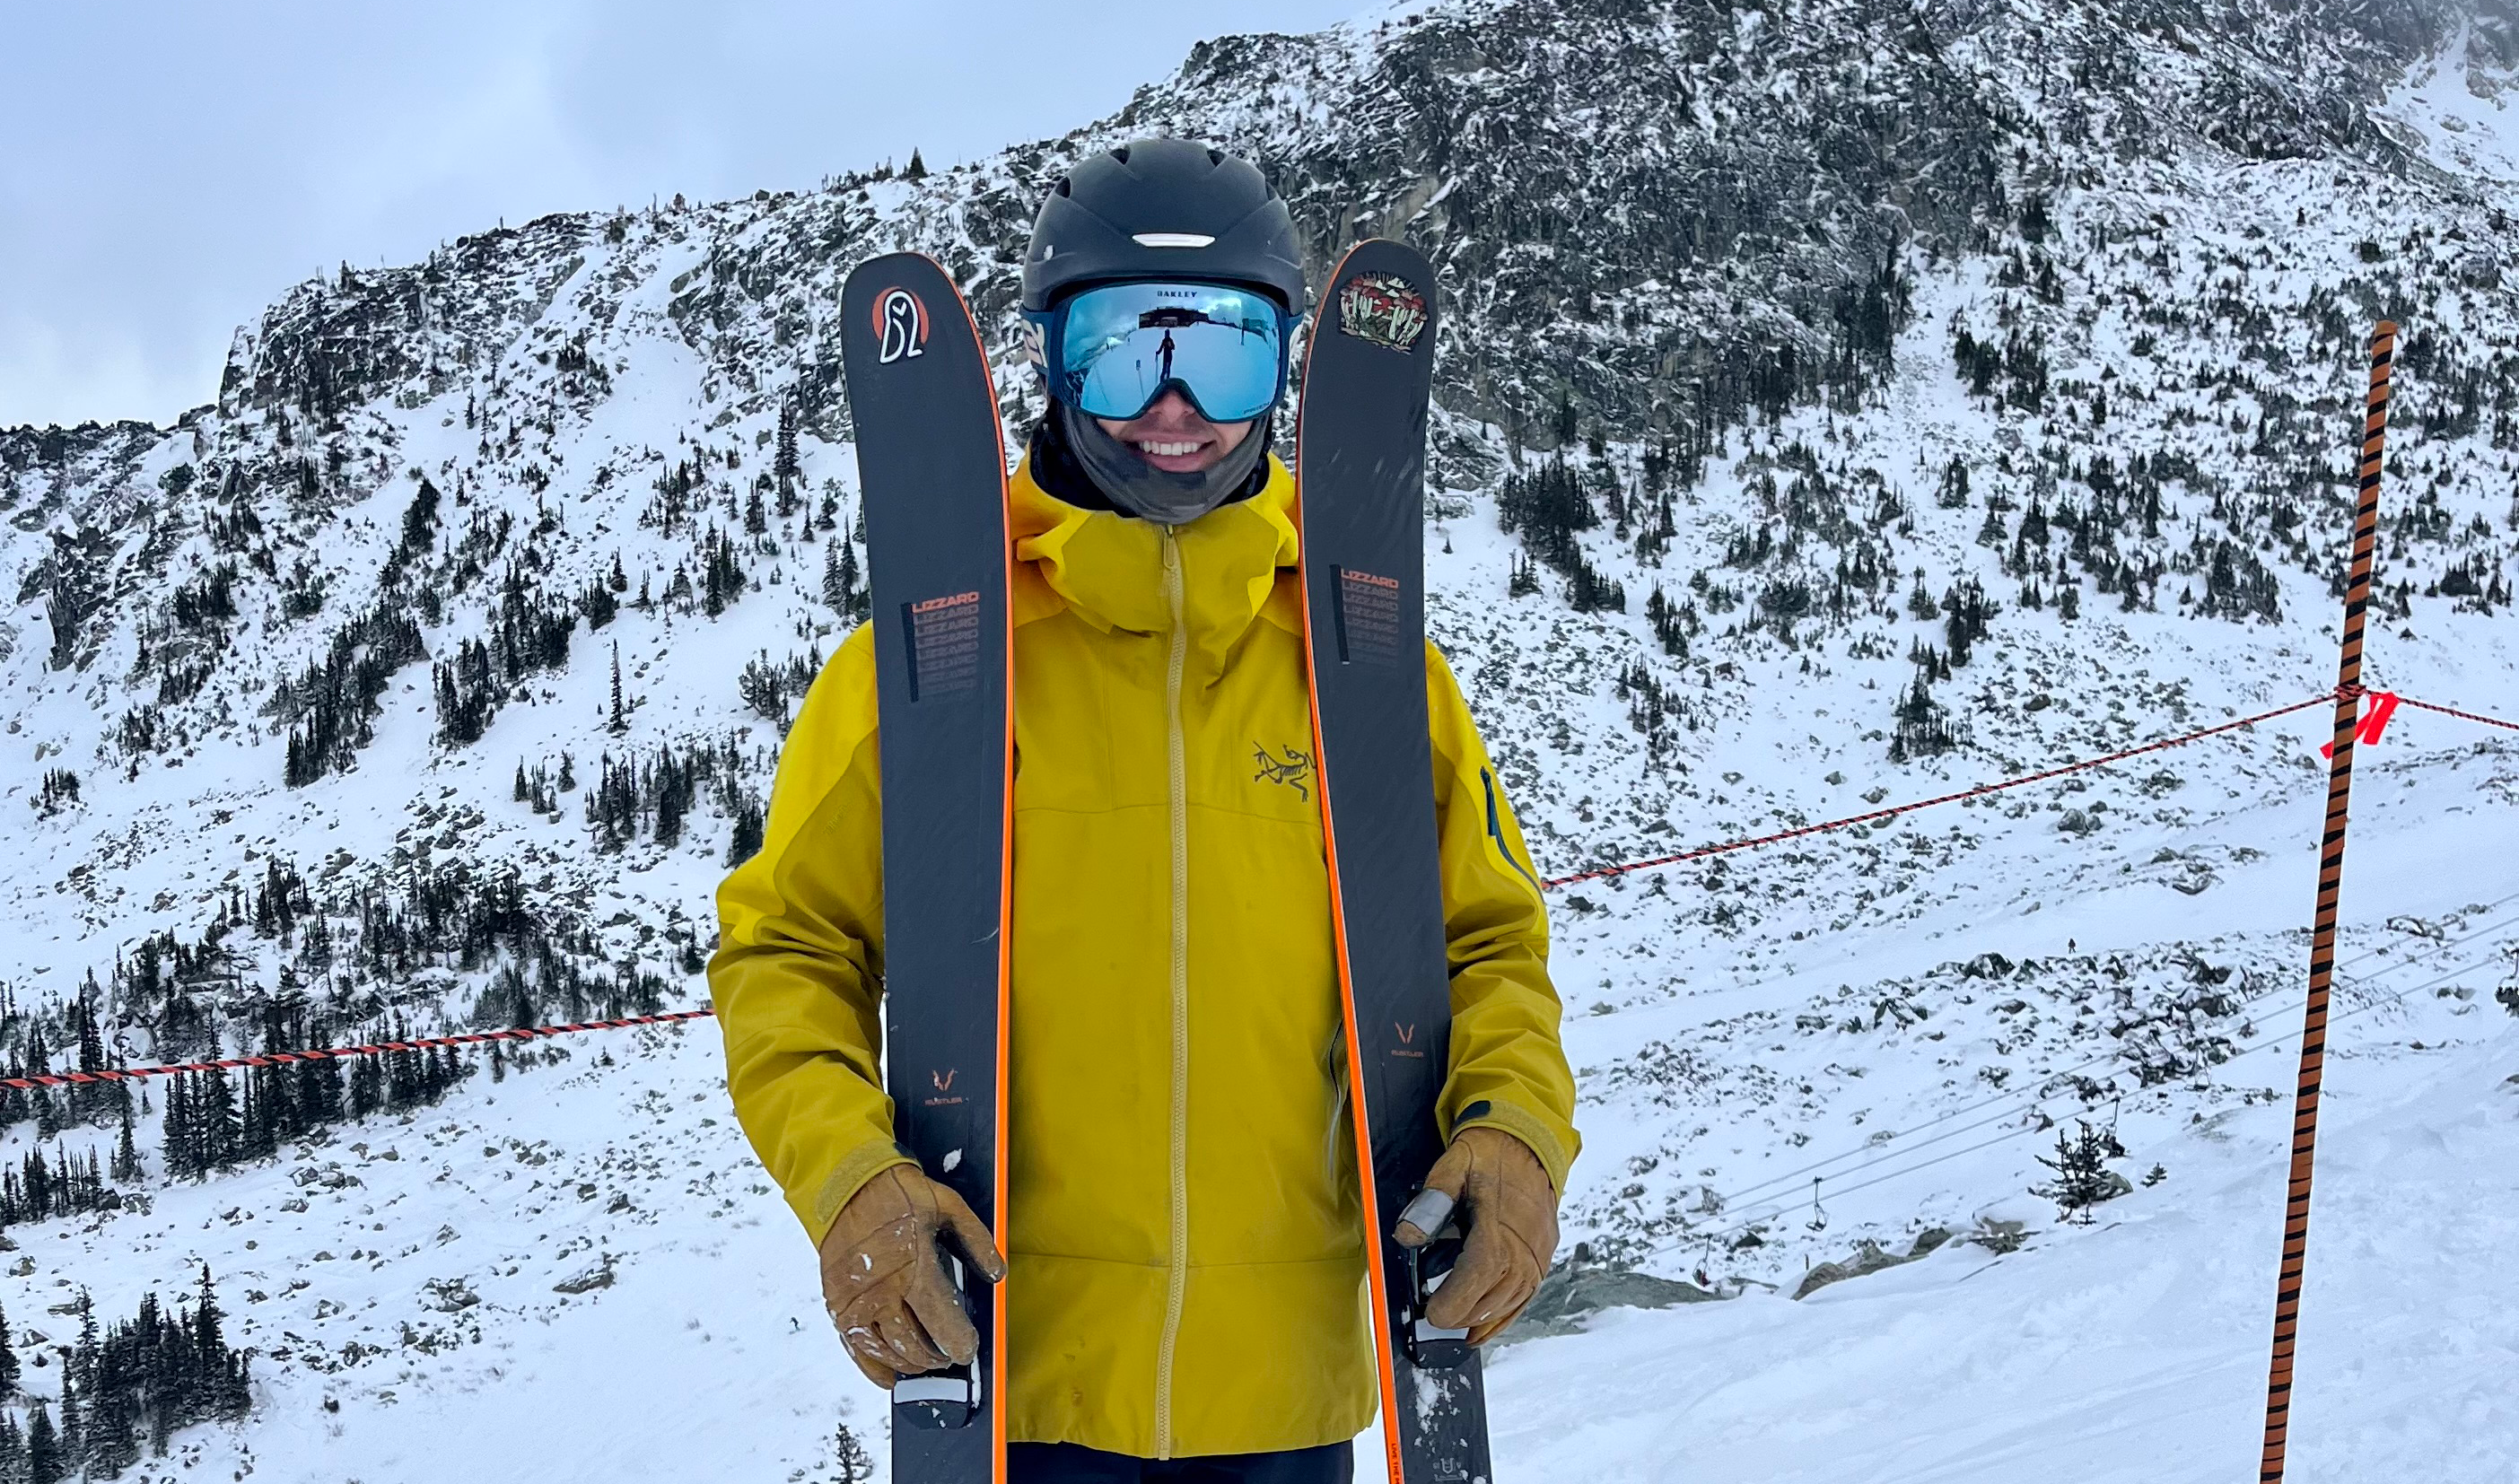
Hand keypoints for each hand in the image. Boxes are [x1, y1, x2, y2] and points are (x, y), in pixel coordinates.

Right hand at [818, 1165, 1005, 1386]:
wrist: (845, 1184)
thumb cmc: (900, 1194)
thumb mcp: (949, 1206)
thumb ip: (977, 1241)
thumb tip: (998, 1273)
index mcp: (914, 1268)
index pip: (941, 1324)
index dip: (959, 1343)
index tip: (968, 1348)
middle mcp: (882, 1292)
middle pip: (915, 1346)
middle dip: (938, 1357)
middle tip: (950, 1354)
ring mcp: (856, 1303)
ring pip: (888, 1352)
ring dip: (912, 1363)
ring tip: (928, 1360)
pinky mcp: (838, 1305)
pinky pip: (857, 1350)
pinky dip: (876, 1368)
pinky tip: (893, 1374)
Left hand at [1392, 1126, 1557, 1346]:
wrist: (1529, 1141)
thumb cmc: (1488, 1153)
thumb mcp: (1453, 1164)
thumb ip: (1431, 1201)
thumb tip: (1408, 1236)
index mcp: (1500, 1228)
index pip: (1476, 1279)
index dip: (1452, 1303)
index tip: (1429, 1312)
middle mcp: (1524, 1250)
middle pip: (1489, 1301)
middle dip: (1457, 1314)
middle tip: (1430, 1312)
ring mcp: (1537, 1258)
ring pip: (1505, 1305)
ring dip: (1476, 1317)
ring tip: (1450, 1317)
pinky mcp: (1542, 1258)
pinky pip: (1524, 1299)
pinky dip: (1502, 1318)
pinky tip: (1481, 1330)